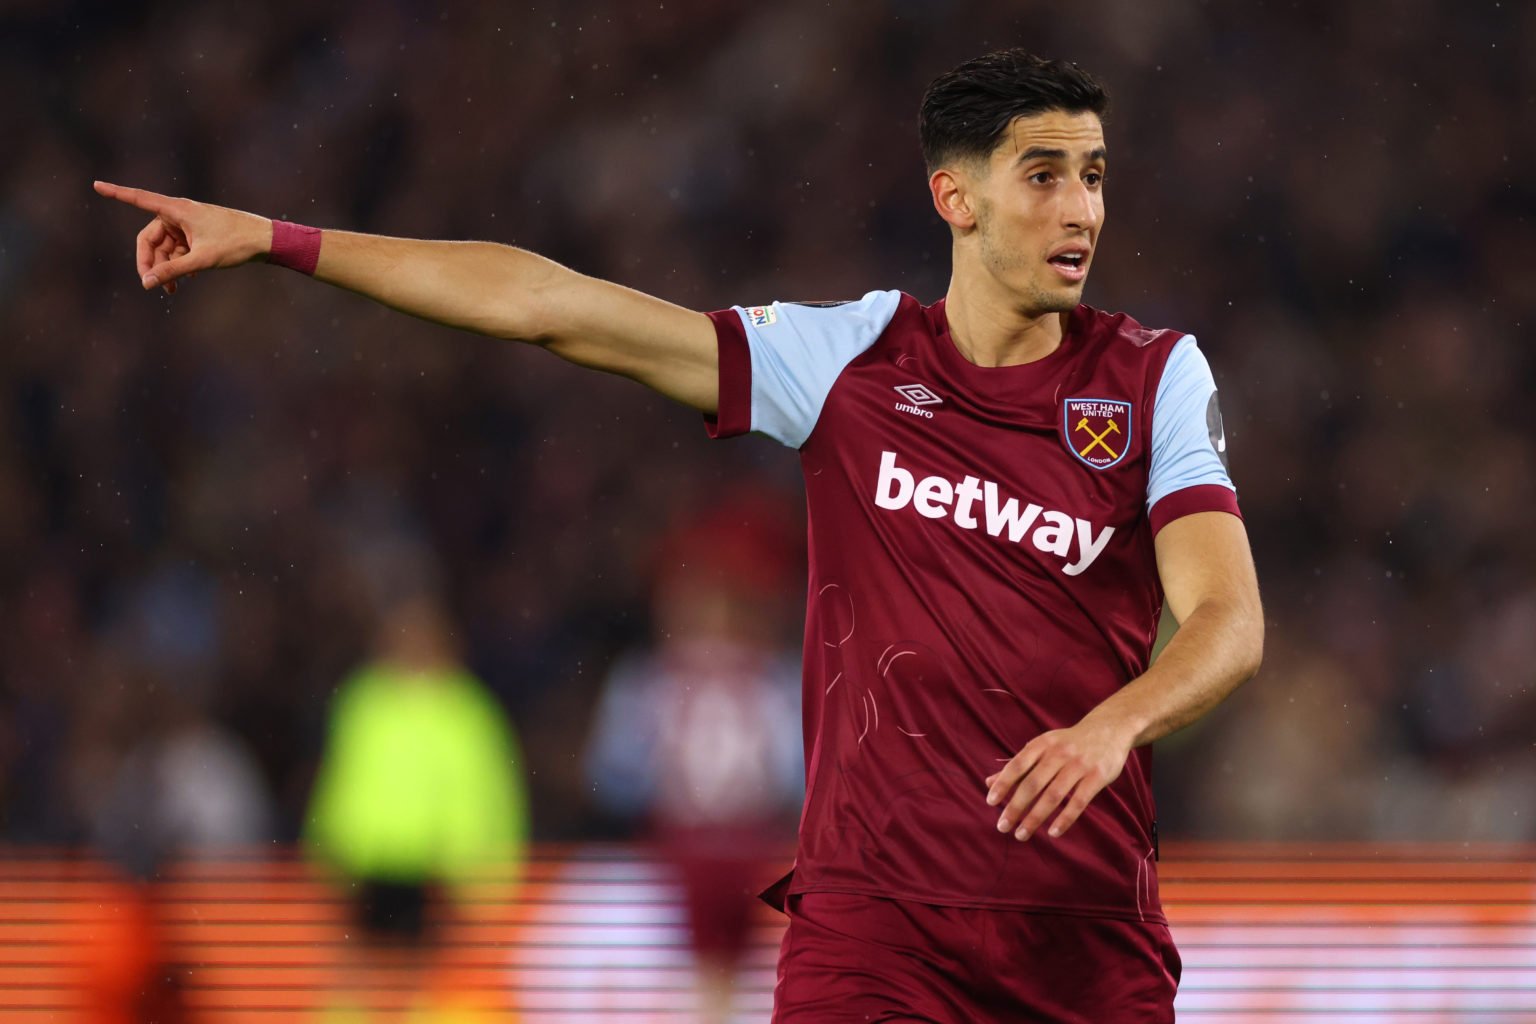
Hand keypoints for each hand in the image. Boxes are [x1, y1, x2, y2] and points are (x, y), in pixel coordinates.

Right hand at [93, 180, 271, 294]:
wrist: (266, 240)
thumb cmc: (236, 243)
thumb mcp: (202, 260)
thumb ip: (173, 271)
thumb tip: (146, 282)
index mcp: (177, 210)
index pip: (139, 199)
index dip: (117, 193)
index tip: (96, 184)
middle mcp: (180, 213)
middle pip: (151, 237)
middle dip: (150, 261)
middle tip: (150, 285)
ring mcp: (190, 224)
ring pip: (166, 247)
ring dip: (166, 267)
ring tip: (174, 289)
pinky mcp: (199, 234)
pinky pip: (179, 249)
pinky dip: (179, 263)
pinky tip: (188, 280)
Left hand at [984, 714, 1133, 840]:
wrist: (1109, 729)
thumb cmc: (1068, 743)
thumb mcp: (1043, 747)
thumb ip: (1018, 766)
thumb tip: (988, 783)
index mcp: (1042, 744)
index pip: (1017, 765)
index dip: (1003, 783)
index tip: (990, 802)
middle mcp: (1059, 753)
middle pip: (1033, 784)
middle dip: (1015, 807)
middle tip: (1003, 826)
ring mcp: (1079, 765)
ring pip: (1053, 795)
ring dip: (1035, 818)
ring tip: (1021, 834)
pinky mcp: (1097, 776)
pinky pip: (1078, 802)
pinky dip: (1064, 819)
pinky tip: (1052, 833)